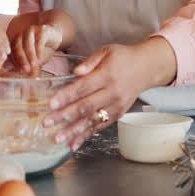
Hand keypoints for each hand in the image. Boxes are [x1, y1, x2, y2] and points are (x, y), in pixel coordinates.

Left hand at [11, 23, 62, 74]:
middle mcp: (21, 35)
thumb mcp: (36, 61)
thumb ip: (31, 68)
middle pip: (17, 47)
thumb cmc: (42, 49)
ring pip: (27, 43)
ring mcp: (30, 31)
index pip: (12, 53)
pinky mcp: (41, 29)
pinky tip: (40, 58)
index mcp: (15, 43)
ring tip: (34, 65)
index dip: (15, 63)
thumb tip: (30, 77)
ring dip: (30, 55)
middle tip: (26, 70)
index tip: (20, 72)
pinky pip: (38, 40)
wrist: (55, 37)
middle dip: (21, 60)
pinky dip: (38, 49)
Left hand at [42, 38, 176, 149]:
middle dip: (64, 116)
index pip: (83, 87)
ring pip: (92, 120)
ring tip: (58, 139)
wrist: (147, 68)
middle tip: (46, 122)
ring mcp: (116, 106)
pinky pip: (100, 127)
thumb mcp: (107, 51)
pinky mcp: (118, 114)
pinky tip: (73, 144)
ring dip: (73, 131)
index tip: (51, 104)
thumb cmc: (124, 58)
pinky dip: (86, 136)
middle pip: (85, 107)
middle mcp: (112, 93)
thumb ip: (90, 62)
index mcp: (107, 75)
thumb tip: (75, 72)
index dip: (66, 96)